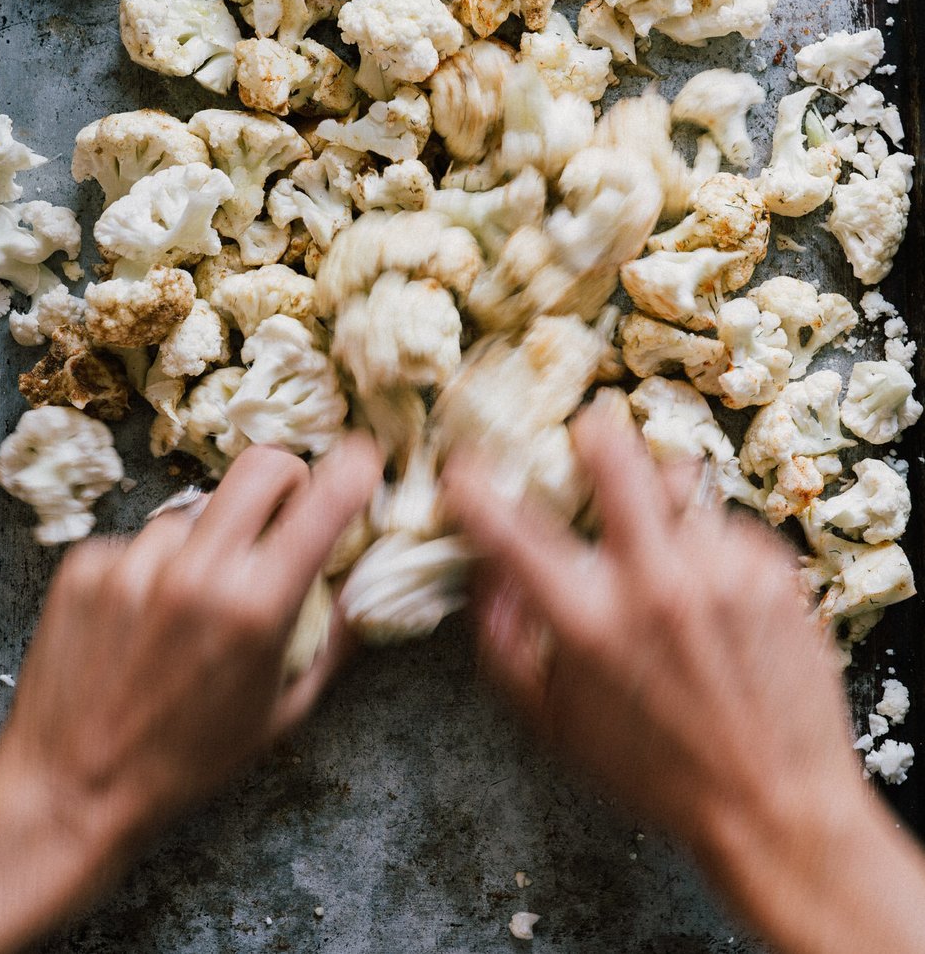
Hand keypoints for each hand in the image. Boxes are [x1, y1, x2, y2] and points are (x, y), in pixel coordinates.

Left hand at [0, 434, 379, 953]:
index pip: (321, 506)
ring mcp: (134, 564)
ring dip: (207, 542)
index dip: (354, 471)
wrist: (69, 790)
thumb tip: (366, 587)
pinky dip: (152, 567)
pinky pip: (141, 540)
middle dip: (287, 476)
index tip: (363, 459)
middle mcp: (195, 574)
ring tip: (189, 604)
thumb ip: (333, 642)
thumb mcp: (282, 713)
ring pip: (196, 511)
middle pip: (260, 466)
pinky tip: (141, 618)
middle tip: (284, 508)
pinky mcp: (87, 565)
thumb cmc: (186, 763)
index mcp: (256, 610)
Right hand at [443, 389, 924, 953]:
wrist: (777, 805)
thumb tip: (486, 571)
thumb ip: (503, 643)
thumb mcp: (553, 723)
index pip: (511, 533)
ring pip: (682, 482)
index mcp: (588, 624)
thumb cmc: (655, 770)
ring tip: (668, 539)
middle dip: (594, 434)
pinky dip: (715, 543)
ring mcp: (721, 571)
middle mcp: (654, 586)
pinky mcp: (773, 572)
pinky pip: (732, 522)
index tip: (462, 467)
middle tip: (589, 435)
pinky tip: (719, 589)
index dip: (473, 488)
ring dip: (664, 499)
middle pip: (616, 458)